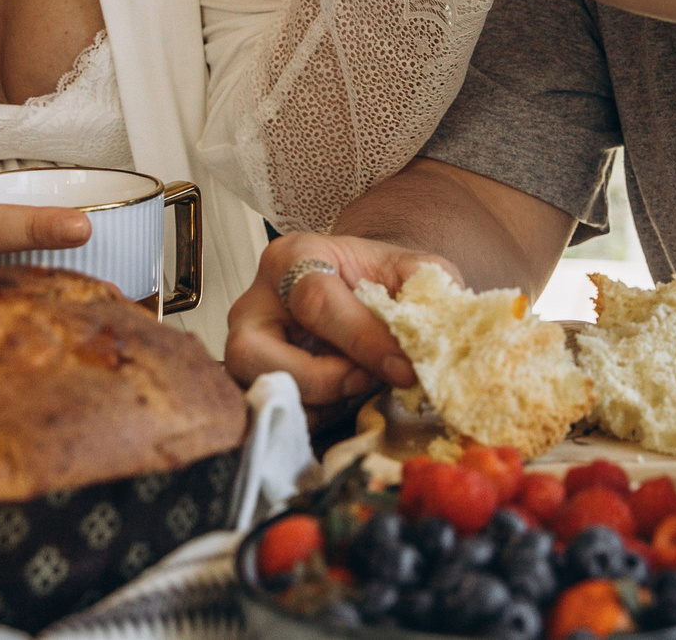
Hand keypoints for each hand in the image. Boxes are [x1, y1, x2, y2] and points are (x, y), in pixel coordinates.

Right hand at [223, 231, 459, 408]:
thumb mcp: (409, 269)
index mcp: (293, 258)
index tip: (404, 369)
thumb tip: (433, 340)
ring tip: (357, 384)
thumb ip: (426, 291)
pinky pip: (271, 418)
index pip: (314, 301)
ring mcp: (243, 347)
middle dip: (318, 378)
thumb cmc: (379, 279)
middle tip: (363, 379)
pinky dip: (313, 418)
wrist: (361, 289)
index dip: (362, 340)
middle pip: (252, 352)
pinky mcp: (252, 384)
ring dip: (317, 402)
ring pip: (258, 391)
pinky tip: (342, 398)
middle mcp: (254, 303)